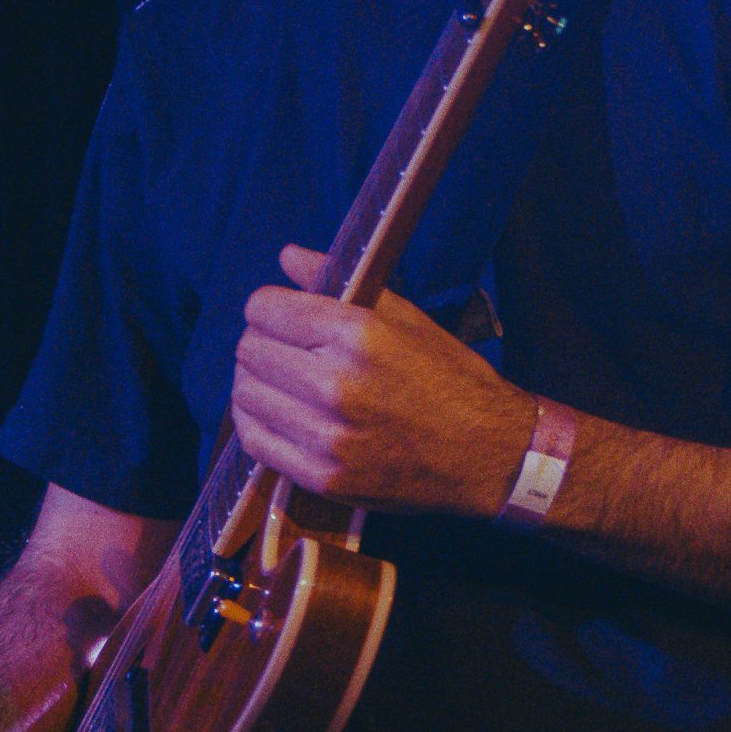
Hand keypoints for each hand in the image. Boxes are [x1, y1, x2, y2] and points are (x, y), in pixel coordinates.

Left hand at [232, 245, 535, 515]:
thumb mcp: (404, 317)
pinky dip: (255, 422)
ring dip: (256, 383)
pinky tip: (275, 413)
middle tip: (282, 349)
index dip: (267, 306)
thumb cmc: (448, 378)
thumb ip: (339, 283)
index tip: (278, 314)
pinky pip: (255, 442)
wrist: (485, 453)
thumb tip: (287, 255)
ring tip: (279, 382)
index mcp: (357, 335)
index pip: (265, 309)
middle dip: (260, 342)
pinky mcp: (322, 476)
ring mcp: (327, 434)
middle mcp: (336, 383)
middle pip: (249, 350)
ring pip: (245, 395)